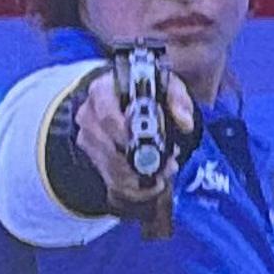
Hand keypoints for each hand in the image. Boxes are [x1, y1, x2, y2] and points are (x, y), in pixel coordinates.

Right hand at [68, 66, 170, 216]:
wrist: (135, 99)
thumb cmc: (151, 92)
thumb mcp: (168, 87)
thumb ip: (178, 99)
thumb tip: (185, 122)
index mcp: (103, 91)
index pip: (106, 115)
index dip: (123, 133)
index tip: (143, 145)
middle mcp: (89, 113)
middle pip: (105, 144)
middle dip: (136, 160)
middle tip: (163, 165)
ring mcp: (89, 136)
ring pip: (108, 165)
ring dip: (138, 175)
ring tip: (164, 172)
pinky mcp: (94, 155)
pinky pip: (111, 178)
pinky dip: (134, 186)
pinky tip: (154, 182)